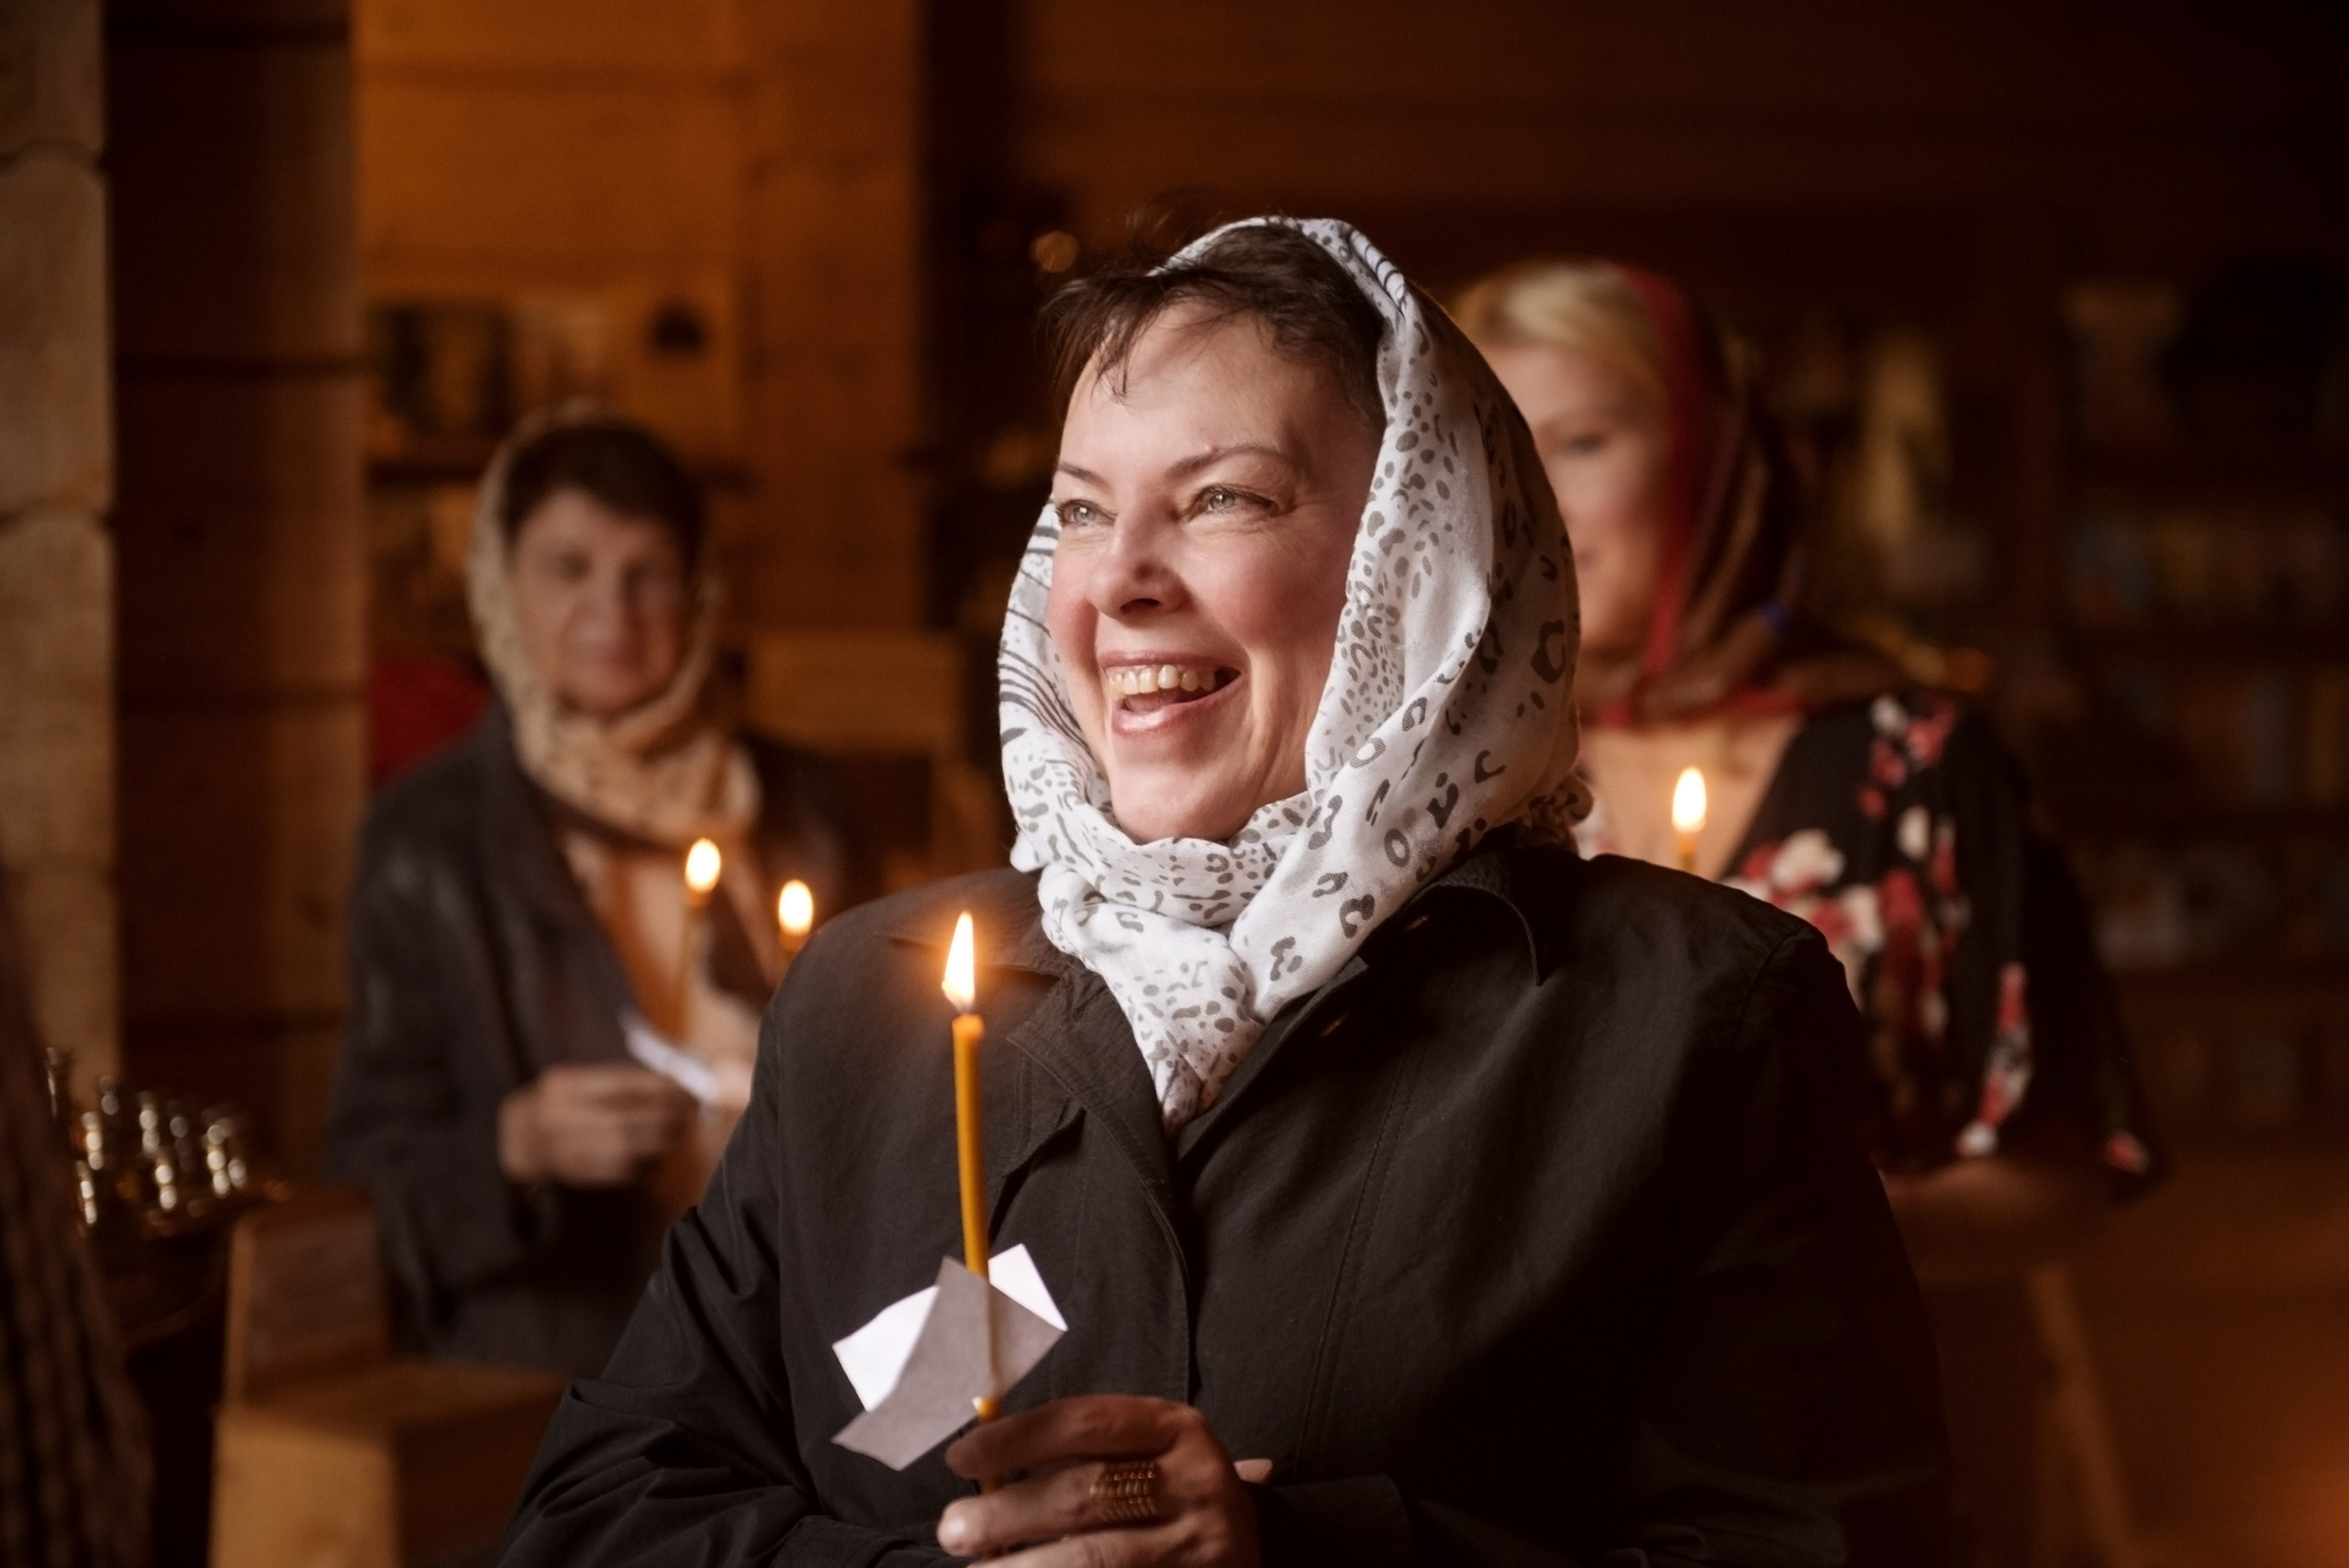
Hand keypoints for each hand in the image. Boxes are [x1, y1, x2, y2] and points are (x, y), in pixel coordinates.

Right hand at [497, 1064, 692, 1186]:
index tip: (685, 1087)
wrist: (513, 1140)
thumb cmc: (558, 1105)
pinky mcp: (568, 1173)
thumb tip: (672, 1081)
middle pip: (624, 1119)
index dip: (658, 1087)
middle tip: (689, 1113)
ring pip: (622, 1147)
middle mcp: (557, 1117)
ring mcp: (559, 1149)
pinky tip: (656, 1154)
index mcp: (562, 1085)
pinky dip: (641, 1162)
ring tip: (677, 1133)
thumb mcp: (578, 1083)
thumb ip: (620, 1081)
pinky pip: (613, 1170)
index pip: (620, 1084)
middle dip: (664, 1117)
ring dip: (657, 1141)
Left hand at [937, 1397, 1261, 1567]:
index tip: (960, 1459)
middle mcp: (1196, 1485)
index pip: (1085, 1423)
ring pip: (1094, 1559)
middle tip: (952, 1529)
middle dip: (1007, 1514)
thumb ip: (1077, 1454)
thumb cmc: (1167, 1498)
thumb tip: (977, 1461)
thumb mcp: (1143, 1456)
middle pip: (1084, 1495)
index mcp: (1177, 1430)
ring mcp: (1199, 1549)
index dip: (1016, 1439)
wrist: (1245, 1554)